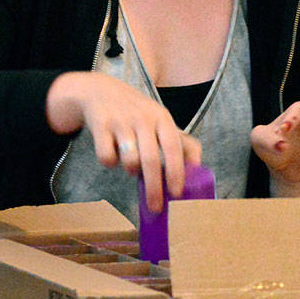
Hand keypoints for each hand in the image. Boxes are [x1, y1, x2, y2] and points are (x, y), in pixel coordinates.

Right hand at [46, 71, 201, 213]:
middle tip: (156, 207)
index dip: (176, 172)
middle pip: (151, 160)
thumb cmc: (137, 112)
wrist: (100, 91)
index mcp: (161, 117)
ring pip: (129, 161)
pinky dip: (110, 162)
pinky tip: (112, 154)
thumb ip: (182, 142)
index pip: (173, 148)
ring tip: (131, 164)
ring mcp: (120, 121)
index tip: (177, 194)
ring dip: (131, 170)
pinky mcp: (100, 125)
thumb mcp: (161, 120)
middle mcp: (142, 118)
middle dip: (154, 188)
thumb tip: (199, 167)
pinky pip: (106, 157)